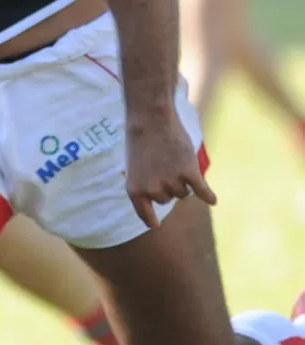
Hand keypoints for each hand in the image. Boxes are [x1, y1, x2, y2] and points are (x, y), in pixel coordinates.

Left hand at [125, 109, 216, 228]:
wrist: (149, 118)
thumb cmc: (139, 137)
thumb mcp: (132, 162)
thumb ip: (142, 180)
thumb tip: (148, 193)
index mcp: (135, 189)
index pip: (144, 212)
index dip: (150, 219)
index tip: (155, 226)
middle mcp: (153, 191)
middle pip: (168, 199)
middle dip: (167, 185)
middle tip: (162, 164)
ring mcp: (172, 183)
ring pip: (183, 193)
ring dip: (182, 180)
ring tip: (173, 159)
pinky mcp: (190, 173)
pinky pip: (202, 191)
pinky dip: (208, 195)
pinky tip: (212, 200)